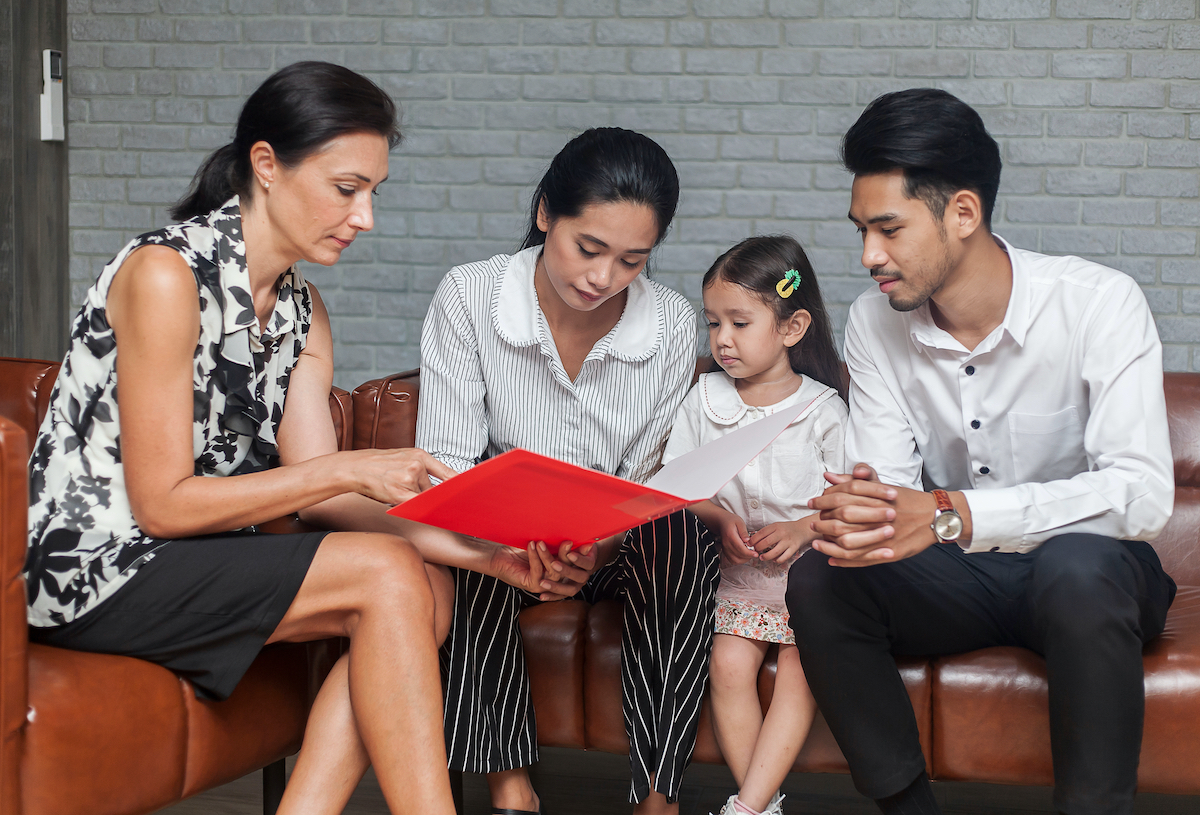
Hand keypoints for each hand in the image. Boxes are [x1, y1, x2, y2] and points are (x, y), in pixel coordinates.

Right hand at [348, 447, 457, 504]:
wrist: (355, 467)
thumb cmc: (380, 464)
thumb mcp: (404, 456)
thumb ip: (423, 468)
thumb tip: (443, 485)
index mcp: (420, 455)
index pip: (448, 473)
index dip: (460, 486)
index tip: (471, 494)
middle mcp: (417, 465)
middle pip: (433, 490)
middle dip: (424, 494)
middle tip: (405, 488)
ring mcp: (408, 479)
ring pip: (422, 498)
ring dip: (412, 499)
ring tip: (394, 487)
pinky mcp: (399, 493)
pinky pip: (415, 505)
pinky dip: (415, 508)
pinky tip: (403, 501)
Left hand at [489, 541, 596, 600]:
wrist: (500, 555)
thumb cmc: (521, 547)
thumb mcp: (543, 543)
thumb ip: (558, 541)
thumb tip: (578, 531)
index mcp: (560, 567)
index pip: (574, 562)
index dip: (579, 554)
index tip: (582, 542)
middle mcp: (555, 577)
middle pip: (567, 569)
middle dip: (567, 555)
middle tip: (567, 542)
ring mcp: (545, 583)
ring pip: (554, 572)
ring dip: (547, 556)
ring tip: (541, 542)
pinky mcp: (533, 585)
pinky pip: (538, 571)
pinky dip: (535, 557)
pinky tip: (532, 545)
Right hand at [709, 506, 754, 564]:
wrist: (721, 522)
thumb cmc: (731, 521)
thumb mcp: (740, 522)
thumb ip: (744, 532)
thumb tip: (748, 540)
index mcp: (730, 536)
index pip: (740, 548)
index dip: (749, 553)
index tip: (756, 554)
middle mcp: (726, 544)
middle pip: (738, 556)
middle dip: (748, 556)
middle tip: (756, 553)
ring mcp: (725, 549)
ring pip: (735, 560)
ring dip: (744, 560)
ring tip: (751, 554)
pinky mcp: (725, 552)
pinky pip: (732, 560)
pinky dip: (740, 560)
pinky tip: (745, 555)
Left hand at [749, 518, 815, 562]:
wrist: (803, 529)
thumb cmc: (788, 528)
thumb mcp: (777, 526)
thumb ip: (767, 532)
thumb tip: (754, 540)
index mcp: (776, 526)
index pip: (761, 533)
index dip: (753, 540)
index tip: (749, 544)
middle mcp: (782, 533)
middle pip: (766, 542)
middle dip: (758, 548)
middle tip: (755, 551)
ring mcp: (788, 541)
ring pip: (774, 552)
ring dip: (766, 556)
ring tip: (762, 557)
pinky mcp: (794, 548)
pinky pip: (784, 557)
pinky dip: (777, 560)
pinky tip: (774, 560)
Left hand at [808, 463, 938, 566]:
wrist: (935, 516)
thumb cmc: (905, 500)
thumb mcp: (881, 486)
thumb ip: (854, 481)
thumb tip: (828, 476)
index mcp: (877, 497)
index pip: (843, 497)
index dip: (824, 500)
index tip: (813, 503)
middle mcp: (880, 516)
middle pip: (843, 519)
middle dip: (823, 522)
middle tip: (812, 523)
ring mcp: (885, 536)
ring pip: (850, 543)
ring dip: (830, 544)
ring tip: (816, 543)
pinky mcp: (891, 552)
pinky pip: (863, 560)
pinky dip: (845, 562)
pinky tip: (832, 560)